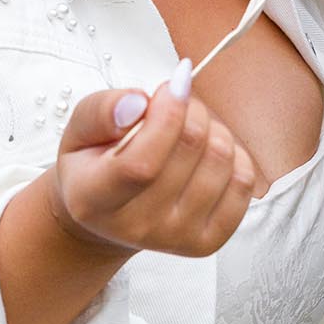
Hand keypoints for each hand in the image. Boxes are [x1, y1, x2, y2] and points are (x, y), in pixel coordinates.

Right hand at [45, 64, 264, 258]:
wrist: (110, 218)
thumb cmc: (95, 165)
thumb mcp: (80, 130)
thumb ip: (103, 110)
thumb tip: (140, 102)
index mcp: (94, 200)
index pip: (142, 163)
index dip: (167, 115)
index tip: (175, 83)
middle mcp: (136, 226)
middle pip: (189, 149)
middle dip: (189, 108)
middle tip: (175, 103)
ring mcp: (176, 238)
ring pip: (221, 159)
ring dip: (211, 127)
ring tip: (187, 130)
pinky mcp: (209, 241)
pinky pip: (243, 181)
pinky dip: (233, 154)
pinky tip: (206, 154)